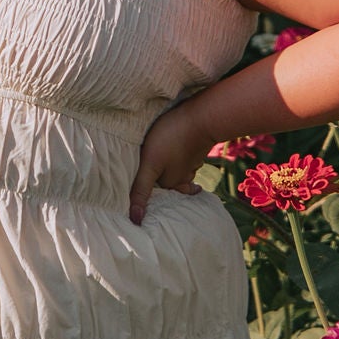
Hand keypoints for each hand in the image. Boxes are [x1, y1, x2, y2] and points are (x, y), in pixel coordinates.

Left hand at [129, 98, 215, 226]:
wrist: (203, 118)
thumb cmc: (172, 139)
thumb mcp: (150, 164)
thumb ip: (141, 189)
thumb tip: (135, 220)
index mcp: (170, 182)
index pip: (154, 193)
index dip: (145, 195)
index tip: (141, 203)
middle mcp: (183, 177)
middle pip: (168, 184)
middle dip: (160, 184)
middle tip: (151, 185)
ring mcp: (192, 163)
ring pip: (180, 173)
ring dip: (172, 172)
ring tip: (165, 171)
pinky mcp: (196, 150)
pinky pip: (187, 160)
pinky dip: (182, 160)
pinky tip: (180, 155)